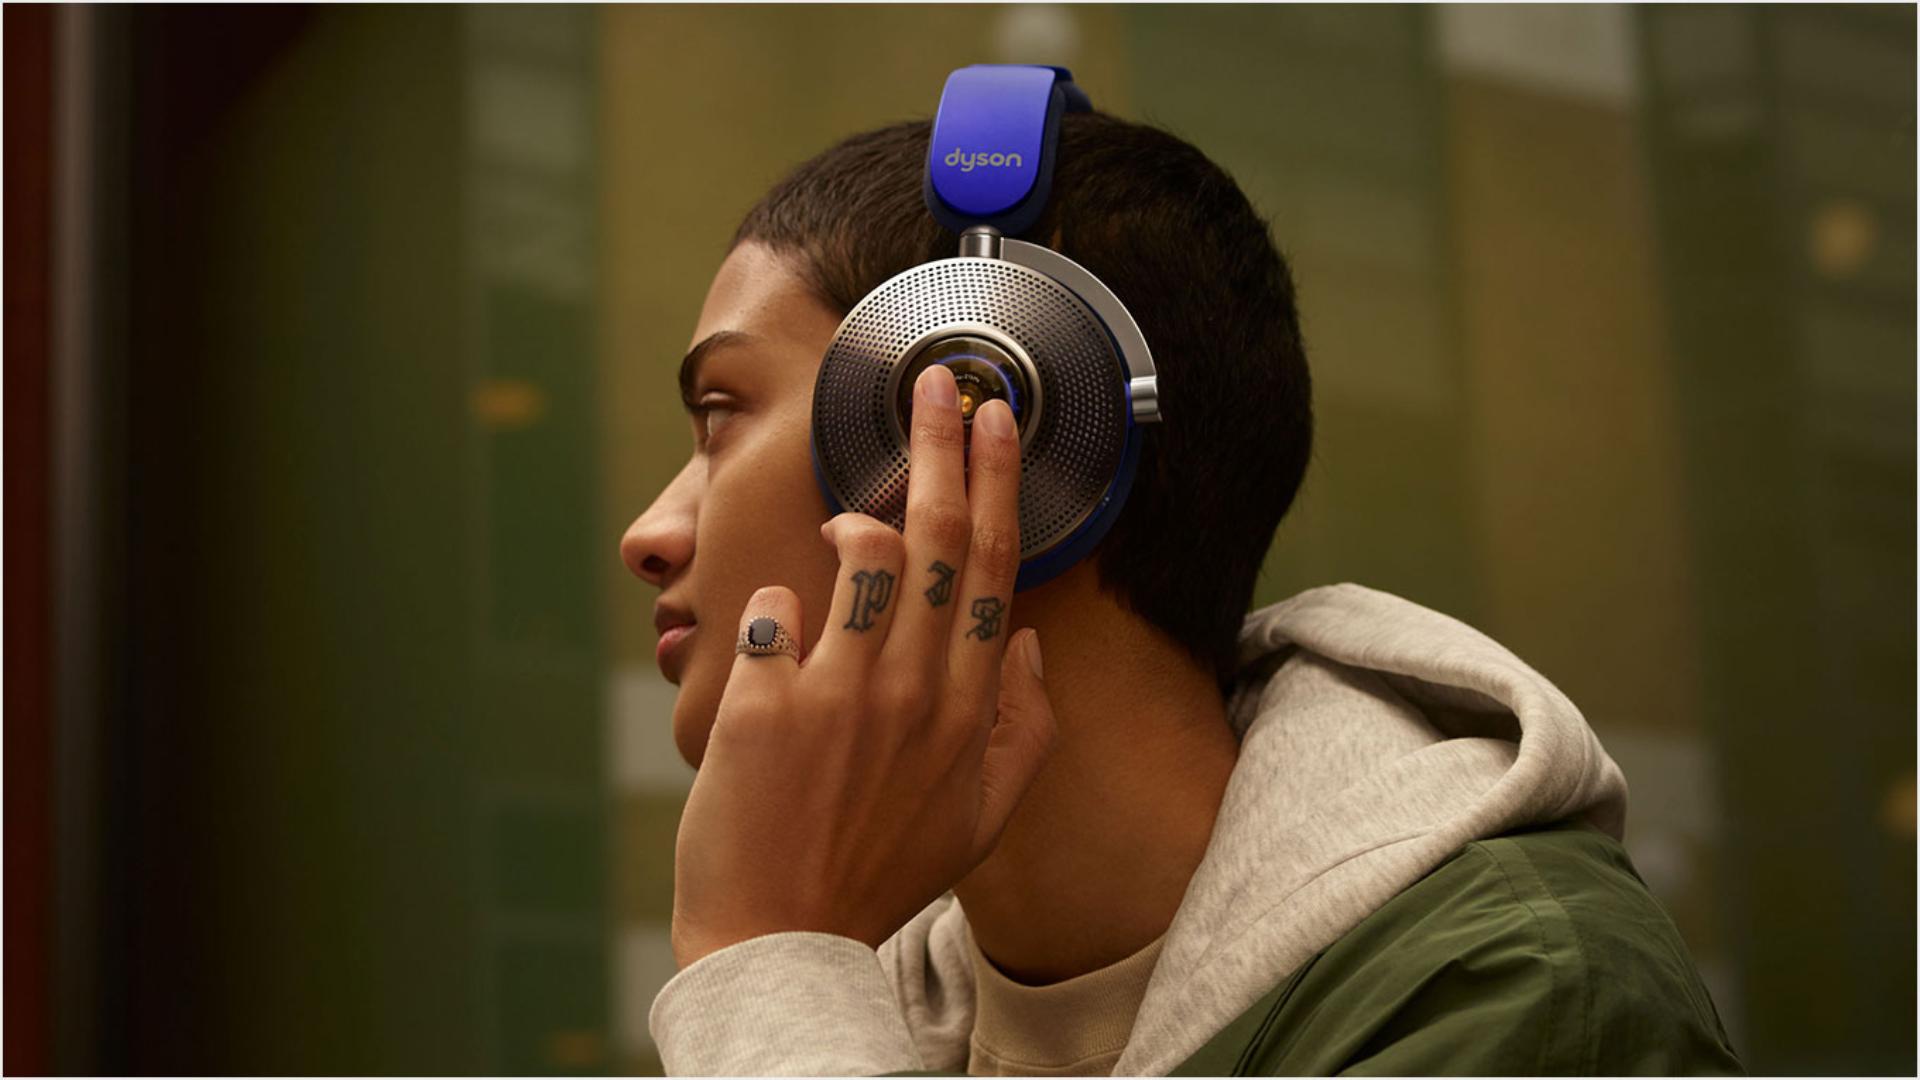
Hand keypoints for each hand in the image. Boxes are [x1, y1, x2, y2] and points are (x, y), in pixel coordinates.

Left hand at [668, 363, 1057, 969]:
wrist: (779, 939)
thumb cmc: (878, 871)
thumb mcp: (984, 817)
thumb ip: (1025, 728)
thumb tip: (1026, 641)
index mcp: (969, 710)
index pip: (990, 568)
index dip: (995, 482)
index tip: (994, 418)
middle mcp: (913, 691)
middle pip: (936, 538)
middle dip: (940, 445)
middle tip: (937, 382)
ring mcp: (839, 694)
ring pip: (861, 557)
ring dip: (855, 516)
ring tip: (843, 514)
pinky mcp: (765, 704)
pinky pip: (772, 612)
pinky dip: (771, 604)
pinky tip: (772, 630)